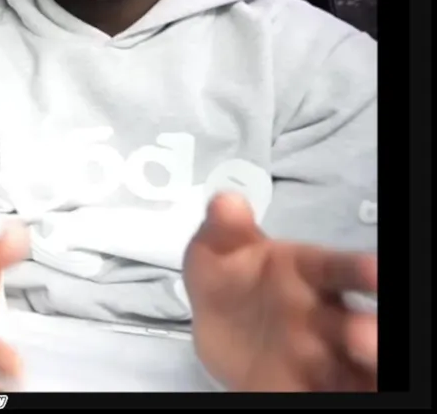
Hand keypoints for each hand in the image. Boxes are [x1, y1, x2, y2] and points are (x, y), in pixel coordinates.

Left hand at [185, 193, 376, 391]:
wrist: (220, 337)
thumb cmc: (232, 288)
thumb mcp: (214, 259)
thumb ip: (221, 232)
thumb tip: (224, 201)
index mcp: (307, 276)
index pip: (335, 270)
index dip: (356, 270)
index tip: (373, 272)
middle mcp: (326, 316)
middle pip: (356, 323)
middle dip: (364, 330)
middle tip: (362, 335)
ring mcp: (326, 353)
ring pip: (358, 360)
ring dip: (365, 359)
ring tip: (361, 356)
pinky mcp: (319, 382)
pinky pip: (346, 385)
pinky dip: (353, 386)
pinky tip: (353, 387)